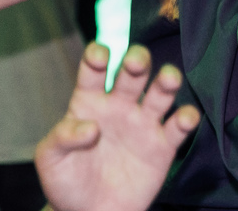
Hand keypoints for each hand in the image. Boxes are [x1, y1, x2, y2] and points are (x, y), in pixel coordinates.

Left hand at [35, 43, 199, 210]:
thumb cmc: (67, 182)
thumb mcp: (51, 159)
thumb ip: (63, 137)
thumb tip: (90, 127)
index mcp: (89, 102)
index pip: (94, 71)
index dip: (97, 57)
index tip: (99, 55)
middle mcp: (120, 105)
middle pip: (133, 73)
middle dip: (137, 60)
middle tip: (136, 61)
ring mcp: (143, 124)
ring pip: (161, 92)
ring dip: (167, 80)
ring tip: (168, 78)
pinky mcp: (163, 146)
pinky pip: (179, 127)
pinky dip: (186, 118)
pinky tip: (184, 118)